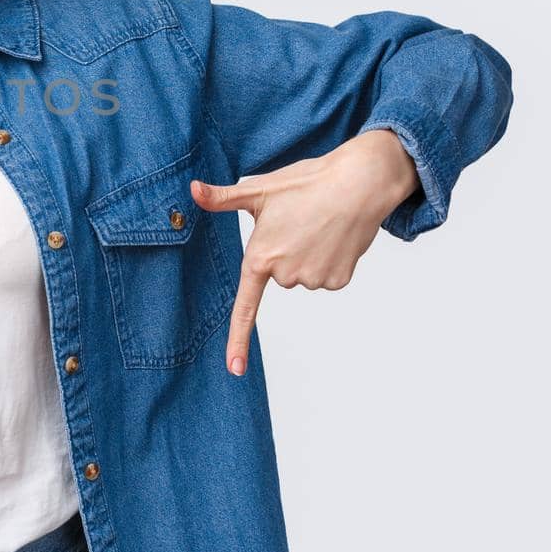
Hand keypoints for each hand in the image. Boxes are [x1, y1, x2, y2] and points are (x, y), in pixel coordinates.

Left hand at [190, 128, 419, 376]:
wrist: (359, 183)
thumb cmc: (305, 183)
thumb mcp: (259, 190)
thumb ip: (221, 198)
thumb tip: (191, 190)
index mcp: (261, 257)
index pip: (246, 306)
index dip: (238, 339)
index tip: (234, 369)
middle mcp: (286, 274)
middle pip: (279, 276)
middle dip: (285, 253)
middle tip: (298, 224)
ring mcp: (314, 280)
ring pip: (303, 277)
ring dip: (308, 256)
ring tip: (318, 226)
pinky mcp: (339, 280)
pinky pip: (326, 278)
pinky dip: (329, 261)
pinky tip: (334, 237)